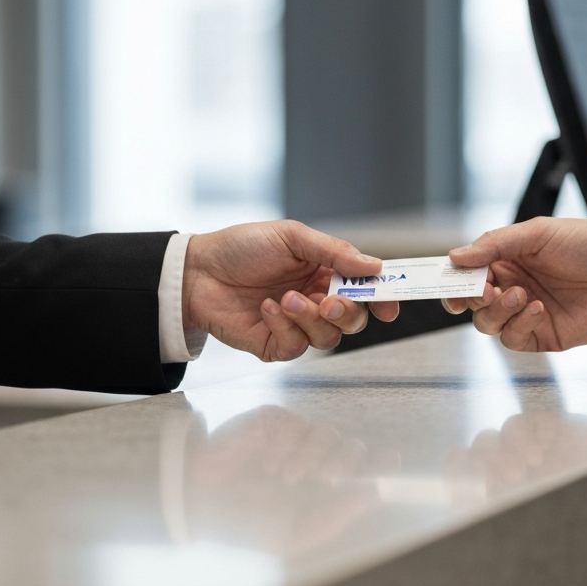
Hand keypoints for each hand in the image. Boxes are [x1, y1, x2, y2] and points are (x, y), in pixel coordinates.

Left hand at [181, 220, 398, 360]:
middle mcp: (316, 301)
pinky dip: (284, 327)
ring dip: (311, 319)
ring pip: (328, 338)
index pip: (364, 290)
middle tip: (331, 301)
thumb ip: (335, 252)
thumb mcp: (292, 237)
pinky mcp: (275, 345)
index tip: (389, 305)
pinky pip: (296, 348)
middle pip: (353, 320)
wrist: (197, 271)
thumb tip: (375, 266)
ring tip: (286, 299)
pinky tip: (266, 308)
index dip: (382, 299)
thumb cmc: (242, 248)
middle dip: (347, 313)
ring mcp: (296, 325)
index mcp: (325, 273)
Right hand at [443, 217, 586, 351]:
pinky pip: (513, 338)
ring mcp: (525, 312)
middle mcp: (512, 285)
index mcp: (507, 258)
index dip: (452, 279)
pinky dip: (519, 325)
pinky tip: (538, 309)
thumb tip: (455, 256)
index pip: (467, 272)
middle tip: (484, 290)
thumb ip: (495, 244)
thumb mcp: (539, 233)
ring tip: (521, 295)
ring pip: (487, 323)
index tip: (447, 282)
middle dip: (471, 298)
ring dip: (497, 311)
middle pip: (471, 301)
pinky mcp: (542, 334)